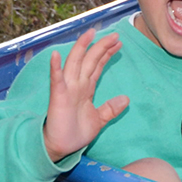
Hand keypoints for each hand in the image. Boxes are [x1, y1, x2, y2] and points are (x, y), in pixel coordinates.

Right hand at [42, 29, 128, 161]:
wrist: (62, 148)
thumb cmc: (75, 133)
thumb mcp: (99, 119)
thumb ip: (110, 109)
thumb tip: (126, 98)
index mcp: (85, 89)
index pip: (97, 66)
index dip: (107, 53)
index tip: (118, 43)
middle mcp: (76, 85)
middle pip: (89, 60)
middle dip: (101, 46)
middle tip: (115, 34)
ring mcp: (67, 89)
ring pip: (74, 64)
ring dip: (81, 48)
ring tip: (90, 33)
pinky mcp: (58, 98)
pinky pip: (56, 81)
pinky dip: (56, 68)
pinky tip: (56, 56)